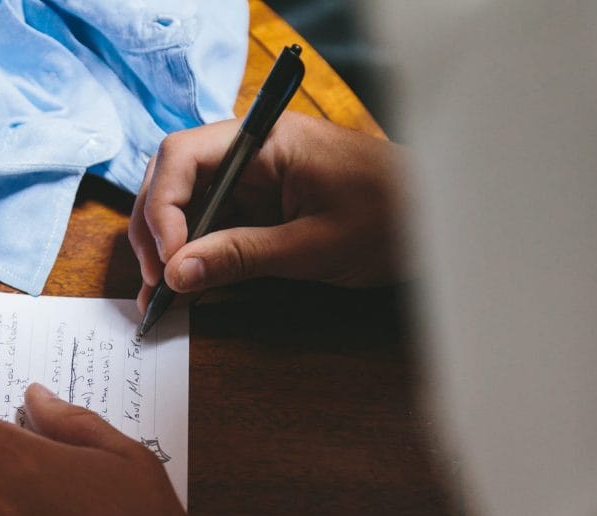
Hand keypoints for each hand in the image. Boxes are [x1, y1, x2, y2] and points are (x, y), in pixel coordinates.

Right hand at [129, 112, 408, 310]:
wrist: (440, 225)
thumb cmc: (392, 219)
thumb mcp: (313, 245)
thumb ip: (242, 255)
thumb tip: (179, 273)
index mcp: (265, 139)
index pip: (183, 156)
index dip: (163, 208)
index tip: (171, 261)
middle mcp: (252, 151)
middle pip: (173, 178)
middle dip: (156, 229)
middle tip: (157, 284)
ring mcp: (254, 178)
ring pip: (186, 204)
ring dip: (169, 247)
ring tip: (163, 295)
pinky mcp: (261, 206)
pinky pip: (213, 224)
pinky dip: (195, 255)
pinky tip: (188, 288)